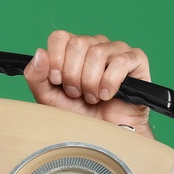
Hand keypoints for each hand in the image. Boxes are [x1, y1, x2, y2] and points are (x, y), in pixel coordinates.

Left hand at [23, 30, 153, 137]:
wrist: (103, 136)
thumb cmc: (79, 116)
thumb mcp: (49, 99)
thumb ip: (37, 77)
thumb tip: (39, 53)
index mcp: (74, 49)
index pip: (60, 37)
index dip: (56, 60)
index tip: (57, 81)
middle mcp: (95, 45)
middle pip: (78, 43)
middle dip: (73, 76)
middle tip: (77, 94)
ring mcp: (116, 50)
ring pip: (98, 52)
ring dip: (91, 82)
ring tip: (93, 97)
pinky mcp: (136, 60)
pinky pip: (121, 60)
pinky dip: (110, 82)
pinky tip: (107, 95)